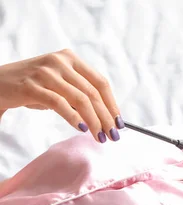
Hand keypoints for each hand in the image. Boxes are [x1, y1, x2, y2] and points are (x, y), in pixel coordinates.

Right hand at [0, 49, 123, 142]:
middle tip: (113, 136)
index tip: (119, 123)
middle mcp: (60, 62)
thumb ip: (80, 93)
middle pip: (93, 93)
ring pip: (80, 99)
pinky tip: (81, 128)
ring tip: (100, 137)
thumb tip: (107, 117)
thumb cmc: (32, 87)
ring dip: (94, 121)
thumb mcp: (59, 83)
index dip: (112, 105)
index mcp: (70, 58)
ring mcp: (46, 72)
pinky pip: (60, 104)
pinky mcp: (32, 86)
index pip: (100, 83)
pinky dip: (74, 118)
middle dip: (106, 117)